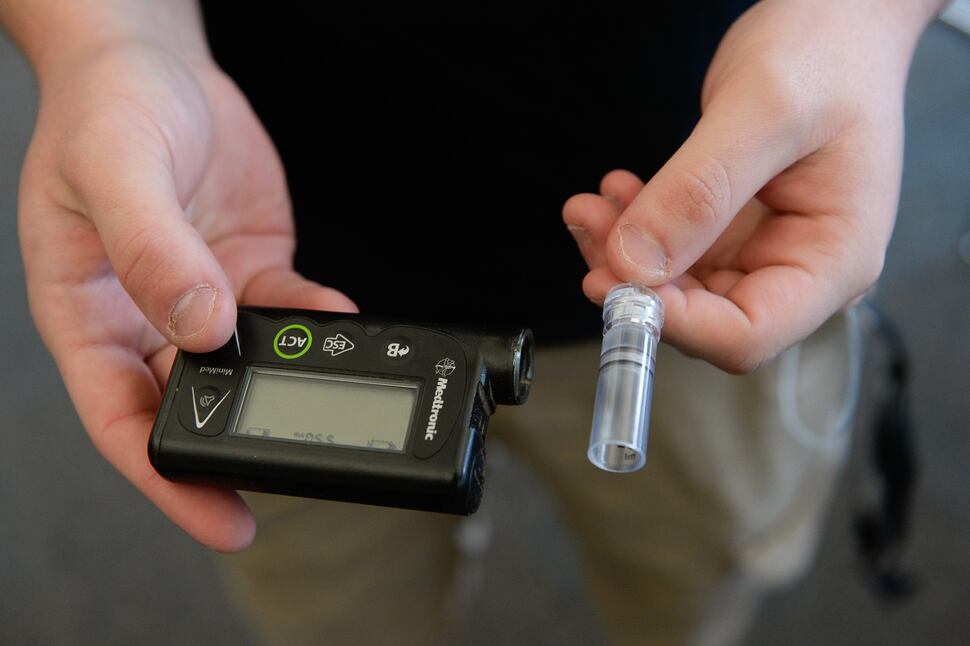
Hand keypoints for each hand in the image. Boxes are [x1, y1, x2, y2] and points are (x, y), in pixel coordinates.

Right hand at [19, 42, 353, 550]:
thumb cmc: (105, 111)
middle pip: (194, 407)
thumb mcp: (114, 172)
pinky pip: (290, 314)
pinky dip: (319, 322)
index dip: (166, 478)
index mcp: (88, 314)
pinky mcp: (250, 274)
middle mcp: (146, 320)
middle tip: (298, 472)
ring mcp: (204, 300)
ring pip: (250, 369)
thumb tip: (201, 327)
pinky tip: (341, 318)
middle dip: (243, 446)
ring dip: (290, 387)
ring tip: (331, 398)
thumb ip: (152, 250)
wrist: (153, 67)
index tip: (219, 518)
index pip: (121, 419)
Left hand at [563, 0, 936, 372]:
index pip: (747, 334)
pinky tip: (617, 194)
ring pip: (678, 286)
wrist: (836, 21)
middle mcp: (799, 267)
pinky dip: (635, 230)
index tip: (615, 285)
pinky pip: (673, 251)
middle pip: (704, 316)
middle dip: (637, 282)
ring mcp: (763, 251)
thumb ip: (699, 191)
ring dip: (625, 254)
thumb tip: (637, 263)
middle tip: (592, 231)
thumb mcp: (763, 112)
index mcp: (833, 259)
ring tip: (594, 206)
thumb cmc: (829, 55)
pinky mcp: (733, 231)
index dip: (676, 323)